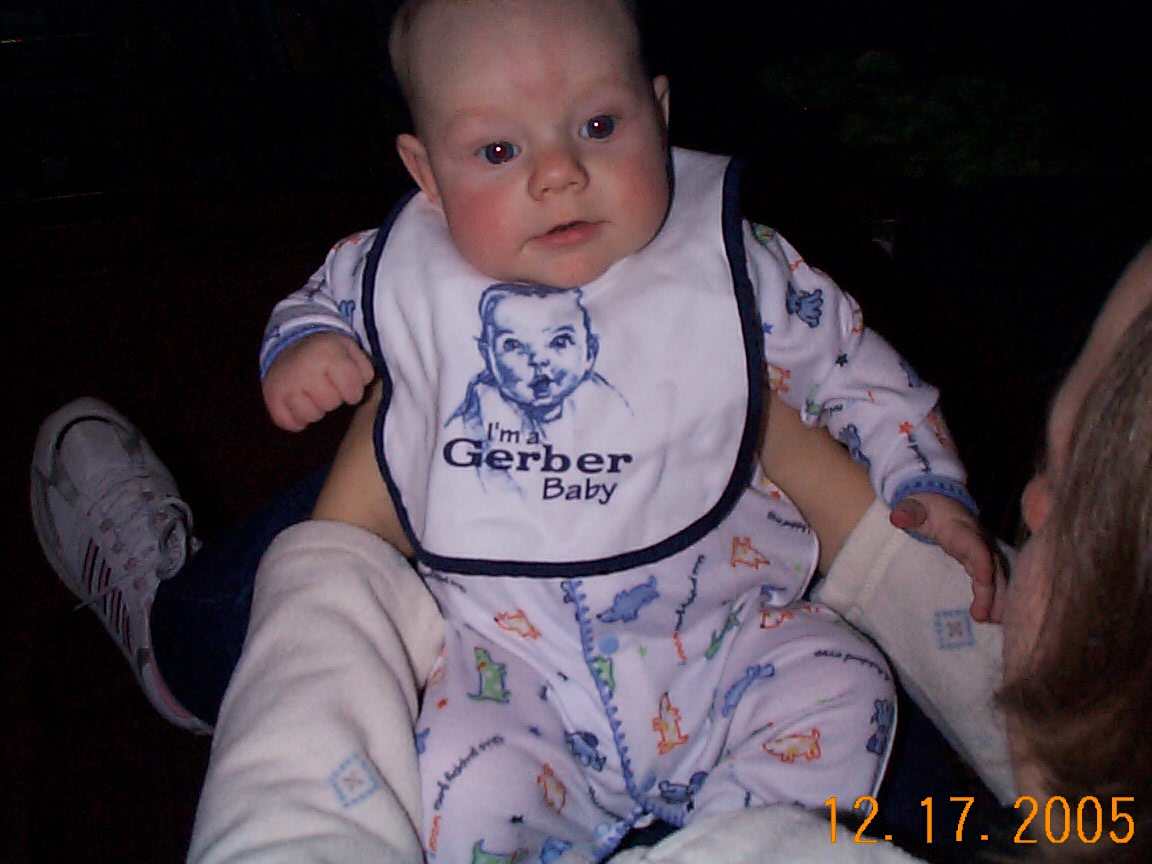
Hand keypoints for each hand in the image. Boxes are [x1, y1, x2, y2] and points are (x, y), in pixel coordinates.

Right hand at [262, 333, 374, 430]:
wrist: (291, 342)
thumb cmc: (327, 351)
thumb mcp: (350, 349)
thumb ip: (364, 368)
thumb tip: (361, 387)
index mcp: (327, 354)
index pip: (352, 390)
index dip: (354, 391)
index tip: (348, 385)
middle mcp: (304, 369)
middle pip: (330, 403)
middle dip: (334, 398)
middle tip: (327, 386)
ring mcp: (285, 384)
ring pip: (310, 416)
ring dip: (315, 409)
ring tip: (313, 394)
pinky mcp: (271, 397)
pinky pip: (288, 423)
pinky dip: (297, 419)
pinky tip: (300, 404)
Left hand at [890, 492, 1002, 622]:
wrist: (939, 500)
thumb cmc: (925, 506)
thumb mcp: (914, 506)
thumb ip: (907, 512)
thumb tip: (897, 517)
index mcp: (961, 529)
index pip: (975, 546)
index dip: (982, 561)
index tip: (984, 581)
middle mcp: (977, 540)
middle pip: (991, 566)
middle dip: (993, 590)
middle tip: (988, 616)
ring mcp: (980, 550)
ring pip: (996, 574)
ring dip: (998, 598)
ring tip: (995, 621)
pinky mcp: (978, 560)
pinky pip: (991, 578)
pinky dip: (994, 595)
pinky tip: (993, 615)